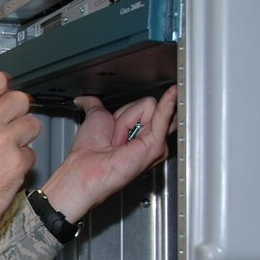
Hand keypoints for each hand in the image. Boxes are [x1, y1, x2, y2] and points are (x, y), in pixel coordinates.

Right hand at [0, 71, 40, 259]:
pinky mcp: (17, 161)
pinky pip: (31, 152)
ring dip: (24, 136)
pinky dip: (22, 162)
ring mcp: (1, 141)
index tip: (4, 95)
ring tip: (6, 151)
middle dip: (17, 112)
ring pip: (31, 124)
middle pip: (19, 99)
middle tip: (9, 126)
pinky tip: (5, 171)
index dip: (3, 88)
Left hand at [41, 85, 177, 221]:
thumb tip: (86, 99)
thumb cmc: (88, 150)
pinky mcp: (156, 145)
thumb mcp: (96, 118)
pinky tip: (174, 92)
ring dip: (127, 119)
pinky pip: (164, 115)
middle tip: (115, 135)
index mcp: (137, 133)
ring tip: (118, 139)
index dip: (131, 109)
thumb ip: (95, 105)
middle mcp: (148, 138)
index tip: (119, 120)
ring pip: (149, 108)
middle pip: (149, 105)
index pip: (146, 106)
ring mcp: (155, 142)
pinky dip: (168, 103)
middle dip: (128, 114)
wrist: (86, 167)